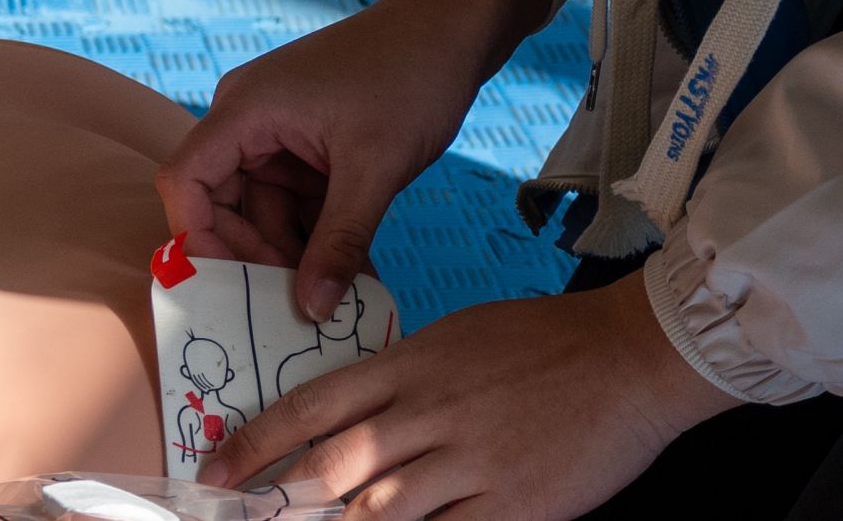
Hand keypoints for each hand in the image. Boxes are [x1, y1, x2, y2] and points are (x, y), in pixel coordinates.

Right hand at [159, 0, 551, 319]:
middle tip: (299, 312)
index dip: (198, 241)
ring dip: (296, 257)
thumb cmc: (410, 76)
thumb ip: (340, 240)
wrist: (451, 26)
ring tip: (337, 305)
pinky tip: (352, 277)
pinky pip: (297, 202)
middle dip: (257, 260)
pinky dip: (320, 236)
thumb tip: (313, 312)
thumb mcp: (375, 167)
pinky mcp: (308, 143)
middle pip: (223, 206)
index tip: (235, 293)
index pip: (186, 183)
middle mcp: (250, 118)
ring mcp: (279, 131)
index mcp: (245, 109)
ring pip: (266, 213)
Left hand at [202, 276, 738, 519]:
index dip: (258, 441)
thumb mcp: (459, 338)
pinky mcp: (510, 507)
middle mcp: (430, 410)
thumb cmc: (542, 342)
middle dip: (277, 500)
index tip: (214, 468)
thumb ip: (405, 377)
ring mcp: (470, 462)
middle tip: (236, 518)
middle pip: (334, 465)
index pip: (315, 403)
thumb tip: (351, 413)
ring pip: (377, 514)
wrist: (628, 356)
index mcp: (413, 362)